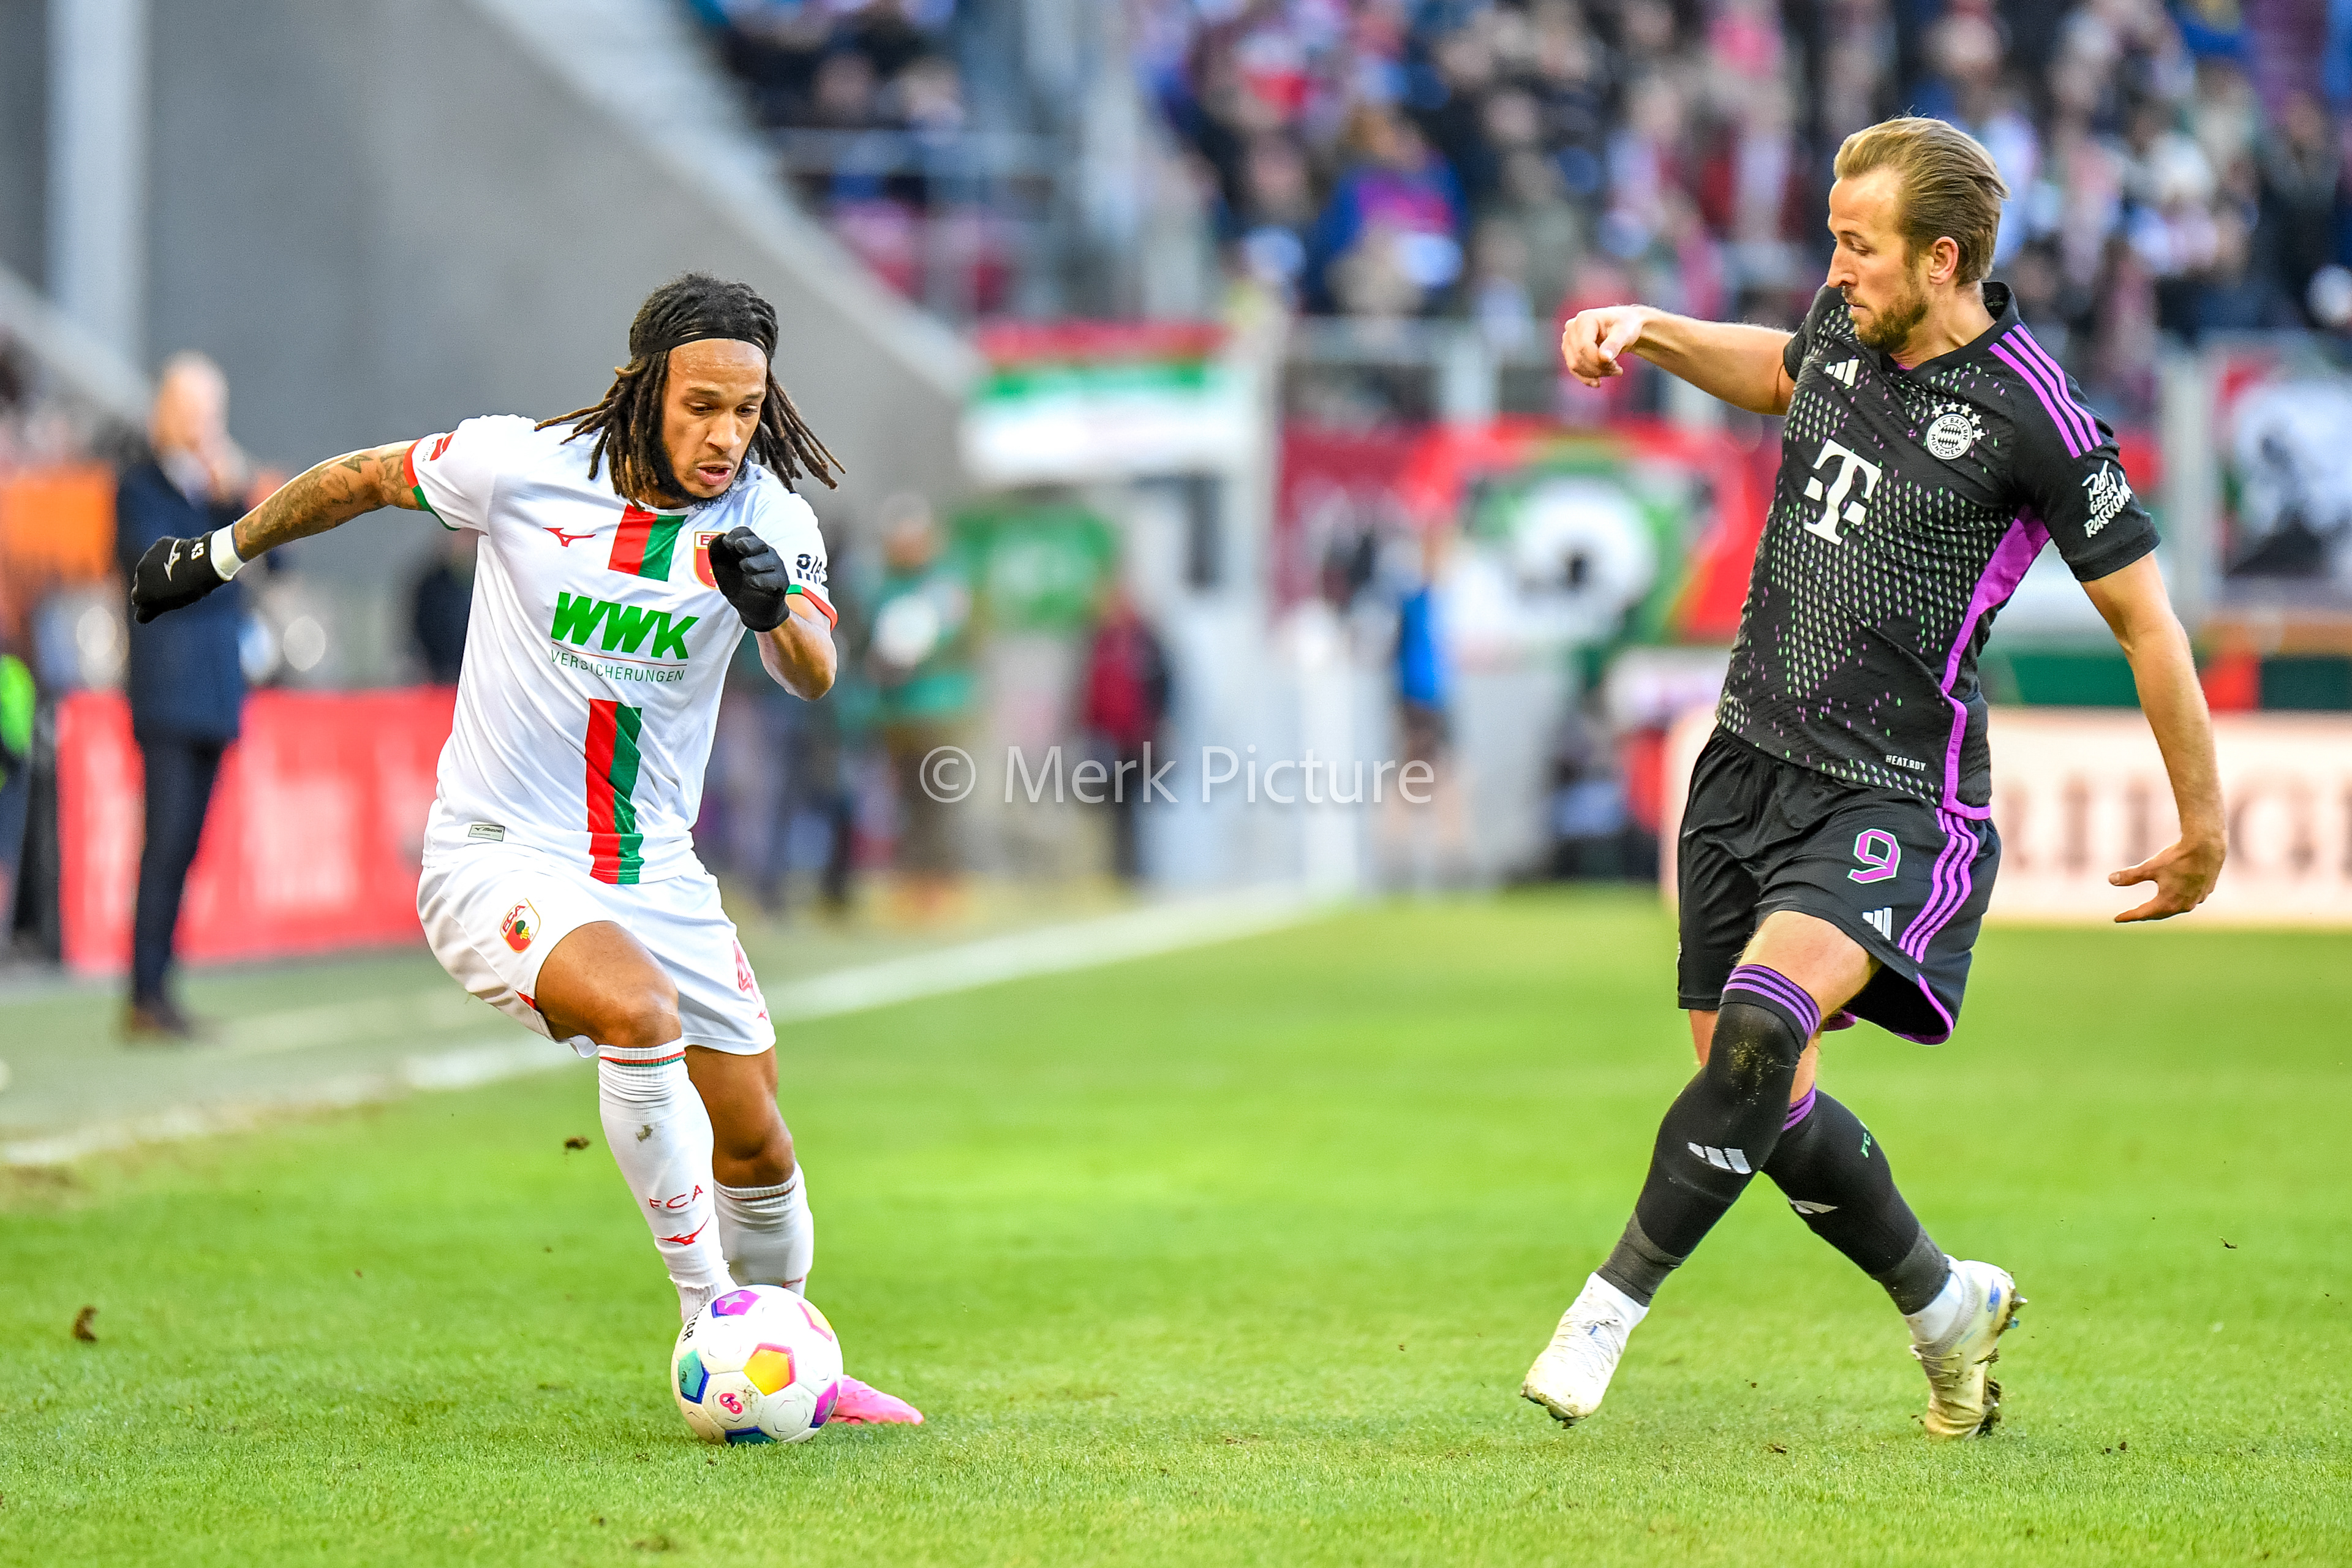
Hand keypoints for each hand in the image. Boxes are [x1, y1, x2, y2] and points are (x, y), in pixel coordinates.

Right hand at [129, 533, 232, 623]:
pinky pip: (160, 552)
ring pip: (149, 566)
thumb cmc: (190, 588)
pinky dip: (166, 556)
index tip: (154, 603)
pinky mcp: (159, 545)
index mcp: (142, 593)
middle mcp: (140, 574)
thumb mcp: (172, 603)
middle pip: (140, 583)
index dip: (147, 602)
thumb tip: (140, 617)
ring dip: (156, 570)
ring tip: (174, 573)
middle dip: (149, 586)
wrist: (202, 564)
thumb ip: (154, 608)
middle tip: (165, 587)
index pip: (138, 600)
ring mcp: (148, 557)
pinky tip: (179, 559)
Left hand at [706, 525, 791, 631]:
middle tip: (739, 546)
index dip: (735, 535)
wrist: (751, 609)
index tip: (726, 542)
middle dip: (748, 543)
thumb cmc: (737, 584)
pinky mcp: (781, 583)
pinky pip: (775, 579)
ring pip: (769, 560)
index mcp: (749, 546)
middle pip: (758, 543)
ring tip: (744, 566)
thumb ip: (717, 551)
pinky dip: (763, 579)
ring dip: (754, 562)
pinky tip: (753, 581)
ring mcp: (774, 567)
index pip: (744, 533)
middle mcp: (764, 553)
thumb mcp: (721, 566)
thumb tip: (720, 539)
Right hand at [1559, 305, 1649, 386]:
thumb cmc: (1626, 326)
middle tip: (1618, 370)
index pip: (1584, 346)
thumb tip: (1604, 358)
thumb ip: (1614, 344)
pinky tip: (1598, 381)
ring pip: (1575, 365)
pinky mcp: (1569, 350)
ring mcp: (1568, 339)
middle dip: (1599, 368)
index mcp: (1584, 319)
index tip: (1617, 367)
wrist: (1624, 327)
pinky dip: (1586, 377)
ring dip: (1594, 373)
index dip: (1598, 361)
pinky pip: (1573, 369)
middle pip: (1579, 357)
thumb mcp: (1624, 333)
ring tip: (1613, 371)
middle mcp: (1572, 327)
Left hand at [2108, 835, 2223, 922]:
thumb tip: (2110, 880)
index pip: (2143, 914)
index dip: (2129, 916)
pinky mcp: (2206, 890)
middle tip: (2134, 915)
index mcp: (2168, 903)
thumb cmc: (2177, 857)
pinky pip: (2189, 898)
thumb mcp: (2149, 867)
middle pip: (2160, 913)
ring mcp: (2198, 899)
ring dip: (2164, 908)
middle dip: (2146, 914)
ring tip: (2155, 908)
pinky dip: (2179, 899)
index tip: (2117, 918)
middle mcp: (2184, 905)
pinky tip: (2178, 895)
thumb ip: (2130, 876)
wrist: (2207, 847)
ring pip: (2177, 907)